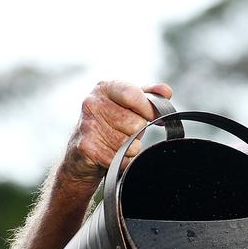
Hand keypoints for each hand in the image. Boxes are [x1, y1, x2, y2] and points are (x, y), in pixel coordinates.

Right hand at [59, 80, 173, 187]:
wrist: (81, 155)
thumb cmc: (111, 126)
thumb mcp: (130, 106)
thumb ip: (149, 96)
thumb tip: (165, 91)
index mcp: (105, 88)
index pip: (133, 94)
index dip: (147, 108)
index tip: (152, 116)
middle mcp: (92, 103)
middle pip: (135, 122)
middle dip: (137, 132)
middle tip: (125, 132)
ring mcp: (87, 125)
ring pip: (129, 143)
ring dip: (130, 148)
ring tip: (117, 143)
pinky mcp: (86, 147)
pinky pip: (120, 158)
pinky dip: (122, 160)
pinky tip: (111, 154)